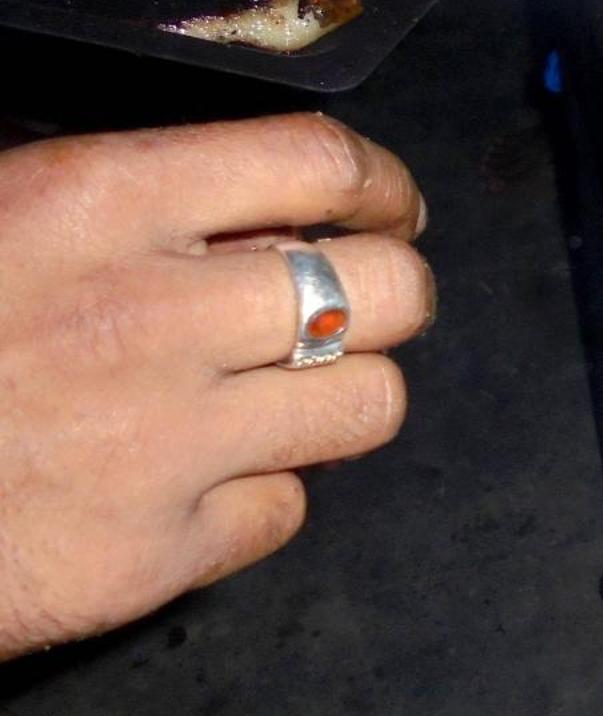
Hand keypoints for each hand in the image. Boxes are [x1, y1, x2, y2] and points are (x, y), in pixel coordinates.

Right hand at [0, 114, 433, 658]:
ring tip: (290, 393)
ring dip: (344, 394)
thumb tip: (244, 199)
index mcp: (96, 202)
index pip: (318, 161)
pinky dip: (261, 496)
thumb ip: (119, 200)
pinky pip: (287, 511)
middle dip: (393, 292)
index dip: (381, 184)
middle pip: (389, 289)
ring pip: (370, 405)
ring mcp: (166, 443)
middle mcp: (152, 315)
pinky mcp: (158, 554)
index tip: (388, 206)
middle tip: (362, 302)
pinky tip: (204, 482)